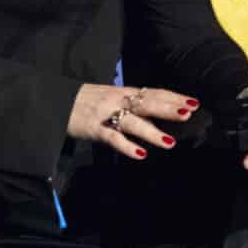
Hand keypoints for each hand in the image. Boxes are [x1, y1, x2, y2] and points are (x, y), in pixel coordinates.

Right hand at [67, 83, 197, 160]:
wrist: (54, 100)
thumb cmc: (86, 100)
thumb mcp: (110, 97)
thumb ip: (130, 104)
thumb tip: (156, 112)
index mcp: (122, 92)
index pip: (153, 92)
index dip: (172, 96)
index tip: (193, 101)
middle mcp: (116, 100)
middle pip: (146, 103)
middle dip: (168, 108)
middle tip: (188, 113)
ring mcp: (104, 114)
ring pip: (131, 122)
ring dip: (151, 132)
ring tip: (169, 142)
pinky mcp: (93, 128)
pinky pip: (112, 138)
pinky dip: (126, 146)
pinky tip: (140, 155)